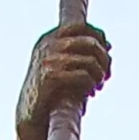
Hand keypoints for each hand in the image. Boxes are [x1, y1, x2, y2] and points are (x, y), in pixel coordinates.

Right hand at [17, 24, 112, 139]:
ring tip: (98, 86)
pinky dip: (91, 85)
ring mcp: (50, 60)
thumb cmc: (50, 91)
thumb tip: (108, 45)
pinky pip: (84, 76)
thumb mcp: (61, 65)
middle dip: (104, 60)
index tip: (107, 51)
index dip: (99, 36)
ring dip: (99, 75)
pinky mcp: (52, 77)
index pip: (81, 27)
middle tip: (105, 76)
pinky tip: (90, 93)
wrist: (30, 113)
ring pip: (90, 60)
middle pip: (91, 43)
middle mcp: (49, 45)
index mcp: (50, 38)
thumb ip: (79, 53)